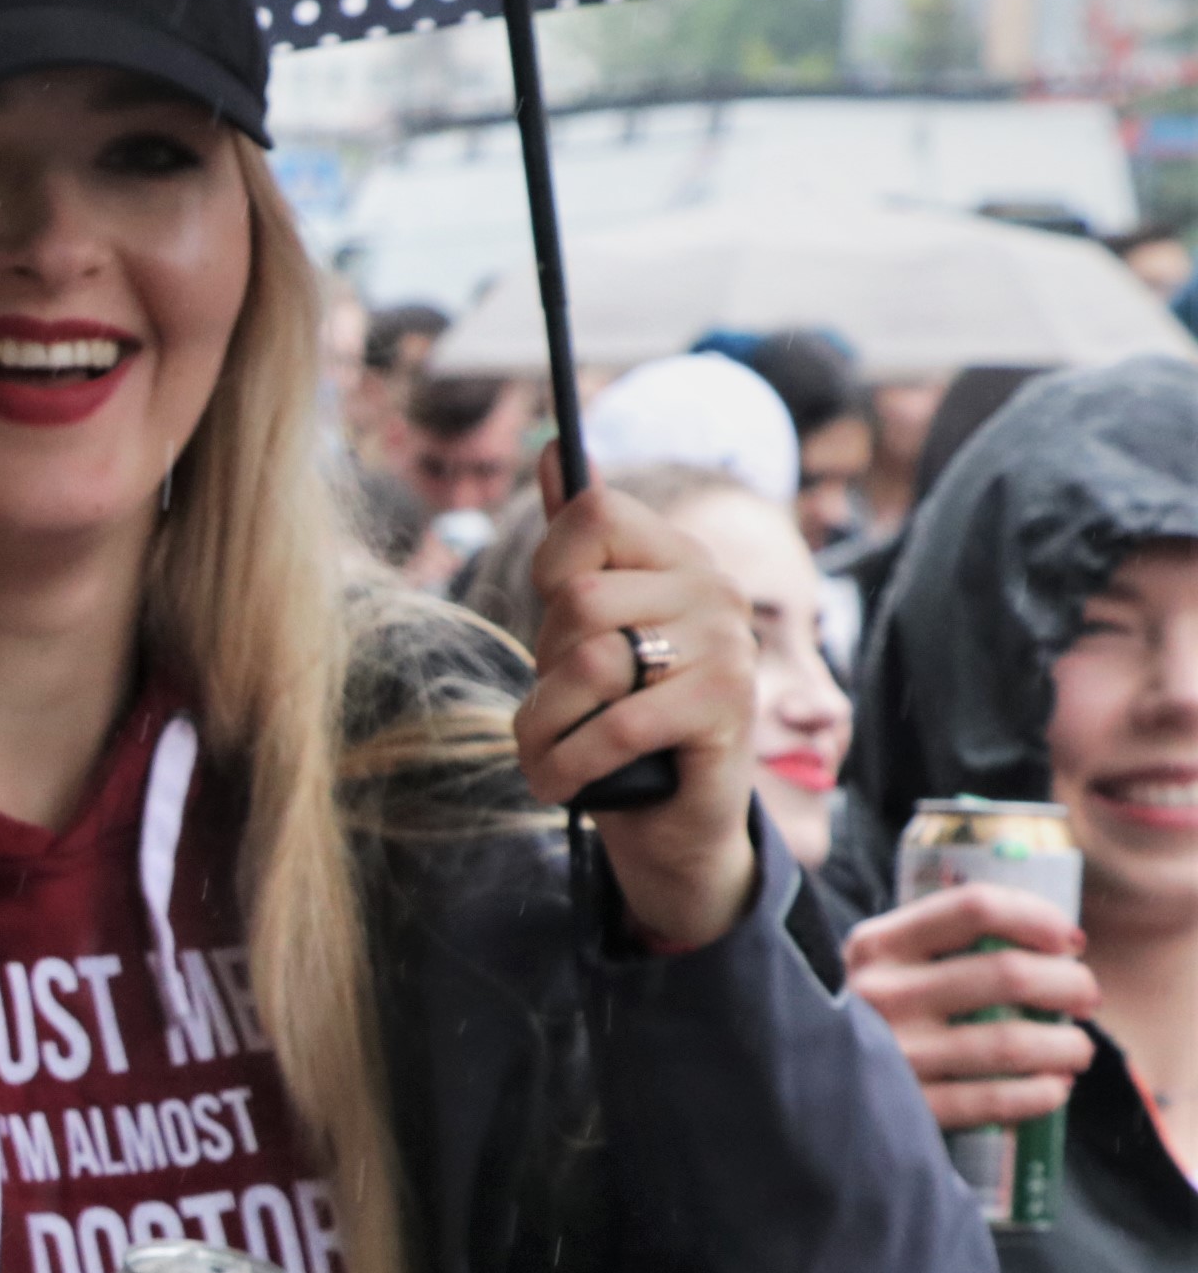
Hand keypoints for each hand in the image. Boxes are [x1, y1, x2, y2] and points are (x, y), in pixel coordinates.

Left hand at [517, 465, 763, 949]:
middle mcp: (712, 587)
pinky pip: (615, 723)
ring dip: (546, 726)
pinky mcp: (726, 706)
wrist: (669, 823)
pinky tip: (569, 783)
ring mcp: (727, 645)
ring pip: (588, 660)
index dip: (551, 569)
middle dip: (546, 667)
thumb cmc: (617, 721)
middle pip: (578, 599)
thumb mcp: (585, 633)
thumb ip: (572, 546)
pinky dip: (571, 764)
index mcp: (677, 558)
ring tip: (557, 752)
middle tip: (566, 707)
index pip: (594, 511)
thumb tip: (552, 449)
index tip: (557, 618)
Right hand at [846, 881, 1101, 1131]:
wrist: (796, 1091)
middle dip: (1069, 985)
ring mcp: (890, 1054)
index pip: (974, 908)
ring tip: (1076, 1051)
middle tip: (1085, 1000)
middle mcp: (879, 994)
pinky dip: (1039, 1094)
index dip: (1038, 918)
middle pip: (1007, 974)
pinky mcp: (904, 1109)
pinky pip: (994, 1100)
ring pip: (1011, 1042)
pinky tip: (1051, 1089)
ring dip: (1066, 1046)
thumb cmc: (862, 1021)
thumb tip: (1051, 943)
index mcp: (876, 946)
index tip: (1069, 941)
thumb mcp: (879, 968)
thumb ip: (940, 945)